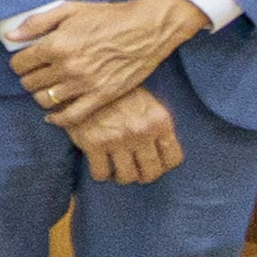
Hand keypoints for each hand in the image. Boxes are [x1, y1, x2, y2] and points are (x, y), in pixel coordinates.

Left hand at [3, 0, 199, 124]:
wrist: (147, 28)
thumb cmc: (108, 16)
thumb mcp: (70, 10)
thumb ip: (37, 23)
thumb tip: (11, 37)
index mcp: (55, 45)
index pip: (19, 64)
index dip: (20, 63)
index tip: (28, 61)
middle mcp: (67, 67)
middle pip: (29, 83)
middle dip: (30, 77)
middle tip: (39, 73)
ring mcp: (84, 84)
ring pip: (45, 100)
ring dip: (42, 95)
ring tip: (49, 87)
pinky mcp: (102, 96)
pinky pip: (70, 117)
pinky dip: (58, 119)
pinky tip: (54, 115)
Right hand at [72, 88, 188, 184]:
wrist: (83, 80)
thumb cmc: (117, 92)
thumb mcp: (146, 102)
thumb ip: (156, 124)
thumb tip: (160, 149)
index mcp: (159, 121)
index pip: (173, 159)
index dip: (164, 165)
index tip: (154, 163)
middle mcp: (141, 132)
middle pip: (151, 172)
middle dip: (143, 175)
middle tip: (135, 170)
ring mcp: (117, 139)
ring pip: (127, 176)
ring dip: (122, 176)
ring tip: (116, 169)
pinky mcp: (93, 143)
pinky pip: (101, 173)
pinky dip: (101, 174)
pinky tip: (100, 165)